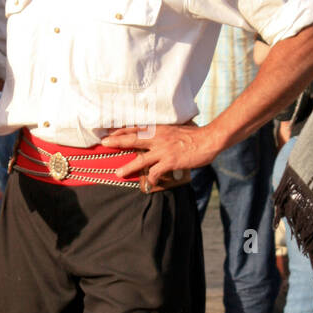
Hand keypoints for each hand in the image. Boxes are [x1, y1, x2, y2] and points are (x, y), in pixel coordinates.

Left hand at [101, 122, 217, 186]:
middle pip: (132, 139)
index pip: (136, 128)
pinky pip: (155, 172)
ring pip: (140, 159)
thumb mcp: (176, 128)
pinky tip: (148, 185)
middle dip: (116, 142)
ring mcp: (163, 150)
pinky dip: (150, 179)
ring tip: (118, 173)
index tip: (110, 132)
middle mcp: (158, 138)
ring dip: (128, 167)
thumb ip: (165, 132)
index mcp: (159, 128)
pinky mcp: (169, 161)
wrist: (208, 140)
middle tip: (104, 143)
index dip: (121, 130)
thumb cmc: (195, 134)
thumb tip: (159, 135)